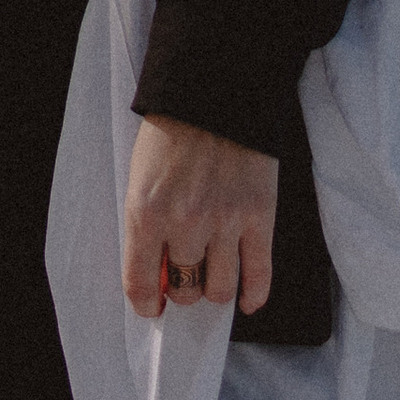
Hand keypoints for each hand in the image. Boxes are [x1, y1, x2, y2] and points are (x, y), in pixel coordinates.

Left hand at [122, 115, 276, 319]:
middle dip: (183, 291)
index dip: (147, 305)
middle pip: (185, 291)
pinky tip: (248, 299)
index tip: (153, 308)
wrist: (214, 91)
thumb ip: (145, 226)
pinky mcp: (259, 215)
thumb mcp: (139, 177)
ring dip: (215, 290)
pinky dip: (254, 294)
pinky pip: (259, 273)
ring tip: (213, 278)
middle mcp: (184, 224)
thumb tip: (157, 272)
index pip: (140, 284)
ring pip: (221, 289)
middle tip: (186, 277)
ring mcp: (225, 222)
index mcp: (145, 213)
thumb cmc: (171, 131)